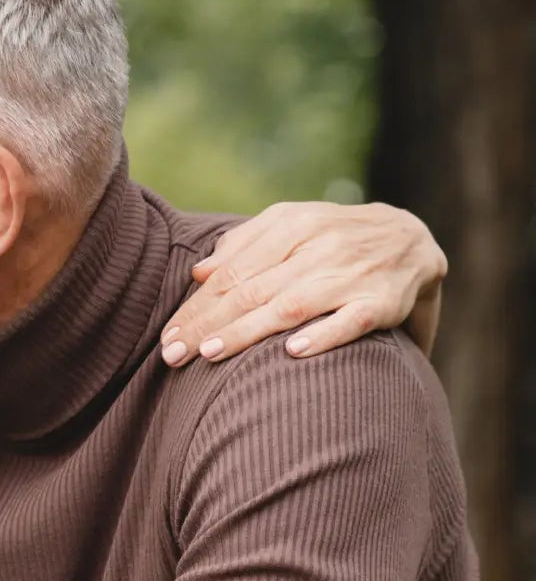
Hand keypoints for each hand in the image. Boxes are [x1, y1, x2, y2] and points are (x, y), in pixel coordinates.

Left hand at [160, 202, 446, 365]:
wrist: (413, 238)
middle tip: (172, 354)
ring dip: (248, 331)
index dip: (197, 306)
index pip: (233, 271)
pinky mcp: (383, 302)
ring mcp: (352, 275)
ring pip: (291, 306)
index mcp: (293, 225)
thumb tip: (200, 273)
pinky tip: (292, 352)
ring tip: (211, 353)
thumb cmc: (334, 237)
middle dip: (208, 324)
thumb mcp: (292, 226)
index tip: (167, 335)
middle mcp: (320, 247)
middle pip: (252, 290)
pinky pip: (351, 320)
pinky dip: (322, 335)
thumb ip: (246, 245)